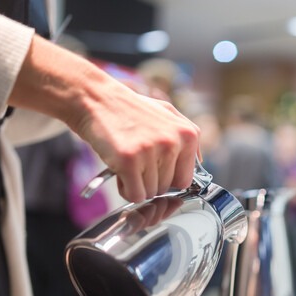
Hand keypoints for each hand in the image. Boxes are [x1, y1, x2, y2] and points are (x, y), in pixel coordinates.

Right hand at [9, 36, 198, 202]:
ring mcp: (151, 151)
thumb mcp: (167, 114)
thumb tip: (199, 163)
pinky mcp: (129, 160)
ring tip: (127, 160)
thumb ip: (187, 138)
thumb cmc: (130, 111)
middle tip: (135, 159)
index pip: (185, 180)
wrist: (96, 100)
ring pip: (150, 193)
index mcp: (188, 134)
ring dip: (135, 184)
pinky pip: (134, 195)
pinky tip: (119, 169)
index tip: (154, 168)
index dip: (167, 179)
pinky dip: (125, 189)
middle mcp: (173, 142)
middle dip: (149, 180)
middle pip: (166, 188)